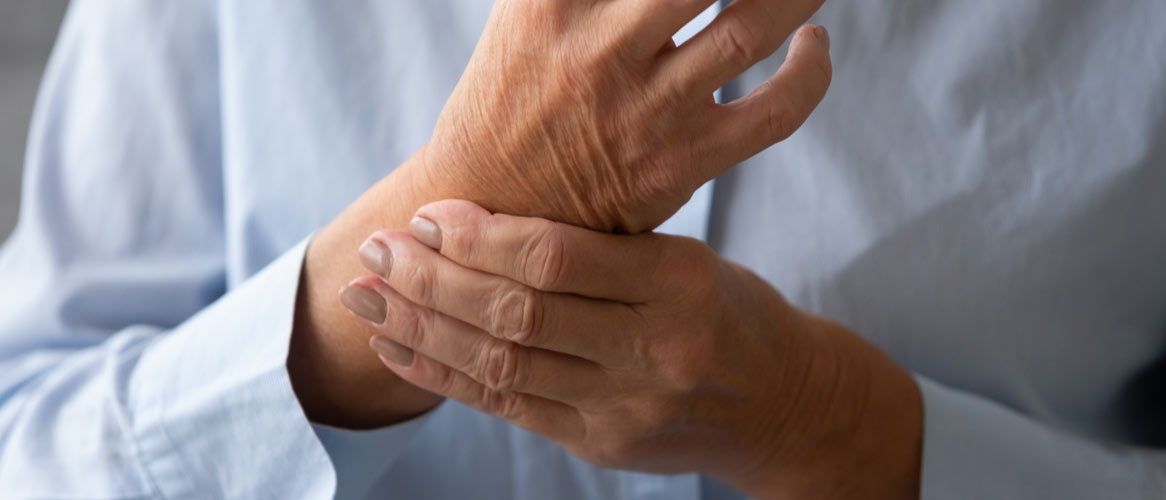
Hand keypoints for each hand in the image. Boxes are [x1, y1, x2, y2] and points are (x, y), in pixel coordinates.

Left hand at [291, 0, 832, 426]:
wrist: (780, 402)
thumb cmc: (725, 312)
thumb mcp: (686, 259)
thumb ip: (598, 247)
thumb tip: (478, 220)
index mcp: (680, 282)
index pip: (557, 256)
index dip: (479, 235)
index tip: (428, 214)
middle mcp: (655, 349)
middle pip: (518, 313)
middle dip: (433, 279)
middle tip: (378, 249)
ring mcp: (627, 407)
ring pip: (501, 363)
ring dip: (422, 327)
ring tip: (366, 297)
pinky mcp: (602, 444)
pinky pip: (508, 407)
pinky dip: (443, 376)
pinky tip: (398, 348)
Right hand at [421, 0, 831, 231]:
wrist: (494, 207)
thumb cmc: (516, 92)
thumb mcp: (530, 11)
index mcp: (552, 1)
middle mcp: (600, 51)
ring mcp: (646, 110)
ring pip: (752, 27)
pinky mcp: (683, 161)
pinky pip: (776, 111)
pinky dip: (813, 71)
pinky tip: (814, 41)